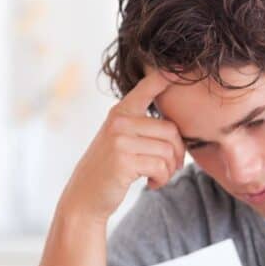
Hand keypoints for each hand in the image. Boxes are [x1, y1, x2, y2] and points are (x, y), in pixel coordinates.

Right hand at [59, 69, 185, 222]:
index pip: (146, 88)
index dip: (165, 77)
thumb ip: (142, 129)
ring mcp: (119, 139)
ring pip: (168, 150)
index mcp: (120, 113)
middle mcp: (119, 121)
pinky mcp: (123, 159)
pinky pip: (161, 166)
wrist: (85, 198)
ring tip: (157, 177)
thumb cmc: (110, 171)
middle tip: (169, 168)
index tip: (179, 67)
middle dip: (177, 154)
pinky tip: (151, 184)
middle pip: (171, 130)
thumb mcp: (121, 142)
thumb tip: (179, 131)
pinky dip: (162, 179)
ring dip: (169, 170)